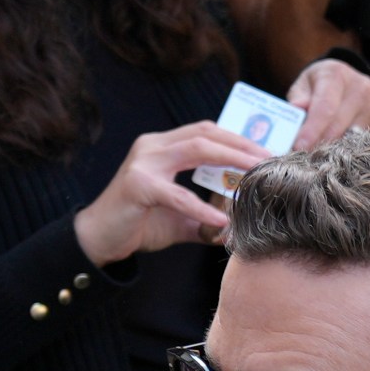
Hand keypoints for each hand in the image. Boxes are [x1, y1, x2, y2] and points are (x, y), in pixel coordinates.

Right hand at [72, 122, 273, 266]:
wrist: (98, 239)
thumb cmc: (139, 223)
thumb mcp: (182, 216)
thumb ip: (210, 215)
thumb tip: (240, 223)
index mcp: (163, 146)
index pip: (207, 131)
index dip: (239, 138)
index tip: (268, 152)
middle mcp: (153, 146)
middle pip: (206, 133)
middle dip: (243, 144)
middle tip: (271, 159)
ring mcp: (143, 163)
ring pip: (195, 150)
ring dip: (231, 161)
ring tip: (256, 176)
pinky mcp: (137, 186)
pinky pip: (177, 195)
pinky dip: (202, 207)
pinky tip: (222, 220)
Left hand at [285, 58, 369, 150]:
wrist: (345, 80)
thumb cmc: (318, 85)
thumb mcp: (303, 86)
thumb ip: (298, 99)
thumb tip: (297, 109)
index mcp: (337, 74)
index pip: (326, 106)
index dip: (312, 130)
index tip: (299, 148)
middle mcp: (361, 88)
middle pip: (339, 126)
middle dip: (318, 144)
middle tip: (302, 157)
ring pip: (351, 140)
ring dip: (333, 150)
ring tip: (318, 154)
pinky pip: (362, 144)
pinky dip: (346, 151)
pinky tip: (335, 152)